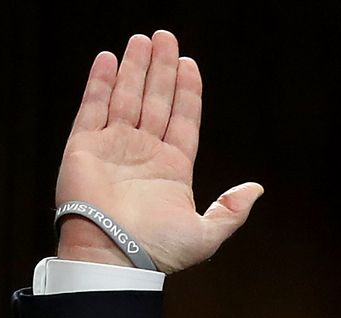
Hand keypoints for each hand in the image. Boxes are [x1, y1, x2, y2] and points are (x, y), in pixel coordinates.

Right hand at [53, 30, 262, 271]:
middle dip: (162, 69)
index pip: (183, 120)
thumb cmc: (157, 251)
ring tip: (144, 39)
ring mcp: (114, 147)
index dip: (187, 91)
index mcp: (172, 169)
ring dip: (135, 68)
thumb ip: (232, 210)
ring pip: (127, 97)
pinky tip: (109, 59)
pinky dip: (100, 82)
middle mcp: (143, 154)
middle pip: (156, 101)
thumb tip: (256, 189)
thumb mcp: (207, 235)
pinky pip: (93, 106)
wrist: (112, 257)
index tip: (189, 64)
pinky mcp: (84, 146)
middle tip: (167, 37)